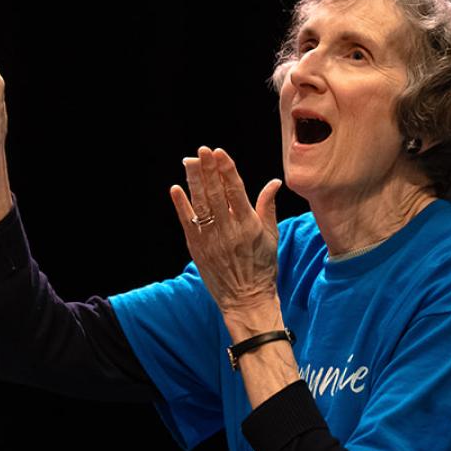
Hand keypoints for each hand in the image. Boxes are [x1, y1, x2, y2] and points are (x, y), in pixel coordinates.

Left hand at [170, 148, 281, 326]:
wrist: (246, 300)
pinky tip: (176, 188)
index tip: (220, 152)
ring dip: (194, 181)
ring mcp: (211, 240)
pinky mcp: (197, 249)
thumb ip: (268, 207)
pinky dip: (181, 205)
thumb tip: (274, 182)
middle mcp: (229, 230)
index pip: (236, 190)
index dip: (227, 169)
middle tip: (203, 150)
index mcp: (249, 225)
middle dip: (208, 169)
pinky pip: (187, 223)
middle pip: (216, 193)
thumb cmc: (263, 268)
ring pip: (200, 204)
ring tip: (190, 161)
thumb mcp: (272, 236)